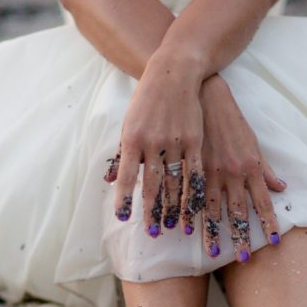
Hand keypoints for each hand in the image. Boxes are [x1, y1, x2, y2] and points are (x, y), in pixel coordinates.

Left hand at [105, 51, 204, 236]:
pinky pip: (195, 170)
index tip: (124, 218)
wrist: (172, 74)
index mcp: (132, 139)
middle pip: (152, 184)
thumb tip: (111, 181)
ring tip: (174, 225)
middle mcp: (153, 142)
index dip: (125, 198)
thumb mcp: (129, 125)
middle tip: (154, 232)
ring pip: (174, 181)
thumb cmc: (146, 101)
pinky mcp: (194, 139)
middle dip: (152, 210)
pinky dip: (194, 190)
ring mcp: (175, 141)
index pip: (128, 176)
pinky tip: (194, 206)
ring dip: (174, 206)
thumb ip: (122, 155)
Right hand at [196, 74, 285, 260]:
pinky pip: (193, 197)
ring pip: (215, 210)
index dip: (268, 223)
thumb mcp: (254, 145)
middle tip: (243, 260)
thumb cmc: (232, 121)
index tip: (273, 243)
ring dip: (214, 233)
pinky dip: (191, 215)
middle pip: (240, 213)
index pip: (264, 202)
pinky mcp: (193, 169)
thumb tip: (282, 189)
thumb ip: (266, 170)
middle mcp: (233, 174)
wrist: (206, 99)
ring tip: (214, 254)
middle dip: (242, 238)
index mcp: (252, 168)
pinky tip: (187, 229)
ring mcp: (212, 173)